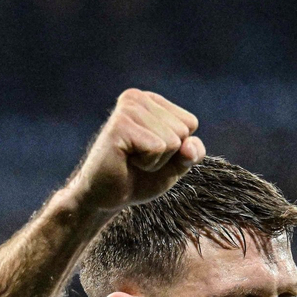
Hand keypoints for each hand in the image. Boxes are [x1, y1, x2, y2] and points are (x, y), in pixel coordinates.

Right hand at [66, 89, 205, 213]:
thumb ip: (192, 153)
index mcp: (151, 101)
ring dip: (156, 162)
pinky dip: (147, 164)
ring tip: (132, 161)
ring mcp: (128, 108)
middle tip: (139, 161)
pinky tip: (127, 161)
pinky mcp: (120, 125)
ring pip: (172, 140)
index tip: (150, 154)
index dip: (176, 150)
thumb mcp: (174, 166)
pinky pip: (157, 148)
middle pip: (182, 131)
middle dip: (166, 157)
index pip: (190, 123)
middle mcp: (138, 98)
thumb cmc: (137, 179)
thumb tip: (189, 144)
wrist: (105, 198)